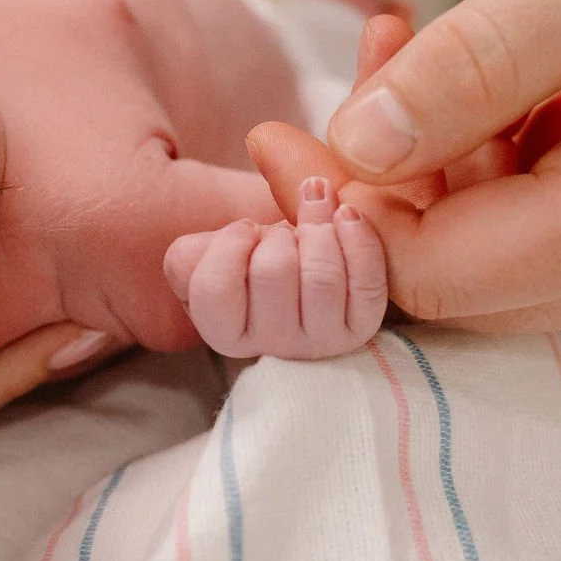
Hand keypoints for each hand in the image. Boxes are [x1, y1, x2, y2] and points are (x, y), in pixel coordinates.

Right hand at [163, 177, 388, 359]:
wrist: (299, 278)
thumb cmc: (248, 265)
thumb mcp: (205, 260)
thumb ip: (192, 253)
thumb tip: (244, 234)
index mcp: (224, 333)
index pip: (215, 288)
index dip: (229, 244)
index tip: (245, 231)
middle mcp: (273, 345)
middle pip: (272, 273)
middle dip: (277, 234)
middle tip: (281, 233)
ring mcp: (321, 341)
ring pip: (321, 277)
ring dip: (318, 230)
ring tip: (314, 220)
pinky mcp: (362, 327)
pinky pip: (367, 282)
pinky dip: (359, 238)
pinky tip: (346, 216)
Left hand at [255, 0, 560, 331]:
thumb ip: (478, 60)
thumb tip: (358, 143)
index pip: (437, 274)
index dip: (342, 211)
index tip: (284, 128)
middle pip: (455, 288)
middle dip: (384, 184)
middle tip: (375, 47)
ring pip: (491, 273)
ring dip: (436, 175)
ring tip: (431, 42)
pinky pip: (542, 251)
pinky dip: (493, 178)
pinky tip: (499, 85)